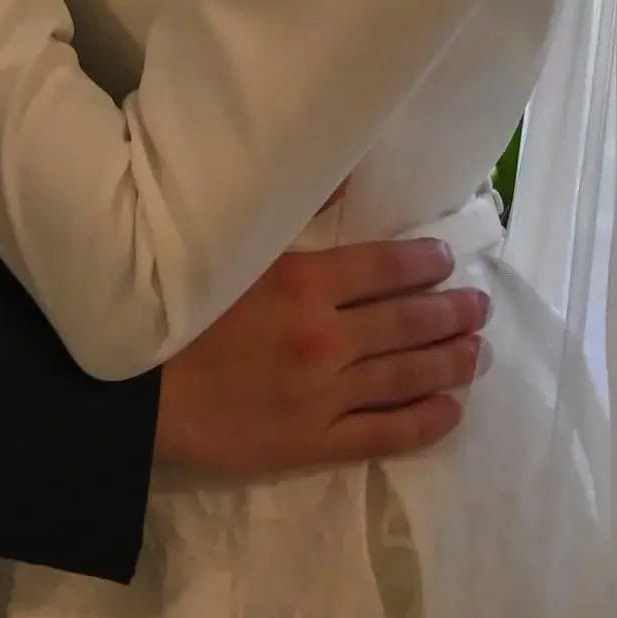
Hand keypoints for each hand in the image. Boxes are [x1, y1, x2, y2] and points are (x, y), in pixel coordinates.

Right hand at [154, 238, 486, 476]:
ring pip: (405, 377)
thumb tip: (343, 174)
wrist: (136, 392)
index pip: (383, 267)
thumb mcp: (231, 247)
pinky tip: (451, 410)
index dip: (422, 263)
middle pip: (405, 323)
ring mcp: (324, 396)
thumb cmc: (178, 305)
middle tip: (480, 307)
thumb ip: (291, 212)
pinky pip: (385, 433)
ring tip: (479, 353)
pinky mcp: (314, 444)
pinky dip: (424, 421)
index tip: (447, 260)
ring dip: (449, 363)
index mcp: (303, 282)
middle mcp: (325, 338)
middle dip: (450, 313)